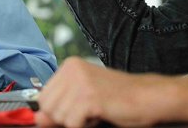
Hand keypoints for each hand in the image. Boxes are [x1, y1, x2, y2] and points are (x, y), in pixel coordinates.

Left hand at [35, 57, 187, 127]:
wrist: (151, 97)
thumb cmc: (120, 99)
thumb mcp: (84, 100)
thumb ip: (59, 108)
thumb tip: (36, 119)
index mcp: (69, 66)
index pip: (43, 97)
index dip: (56, 112)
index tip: (75, 112)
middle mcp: (72, 69)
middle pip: (47, 107)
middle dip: (64, 118)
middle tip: (88, 113)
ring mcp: (80, 82)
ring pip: (58, 117)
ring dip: (76, 123)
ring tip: (96, 112)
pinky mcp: (90, 97)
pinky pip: (72, 123)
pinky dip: (85, 127)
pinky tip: (101, 115)